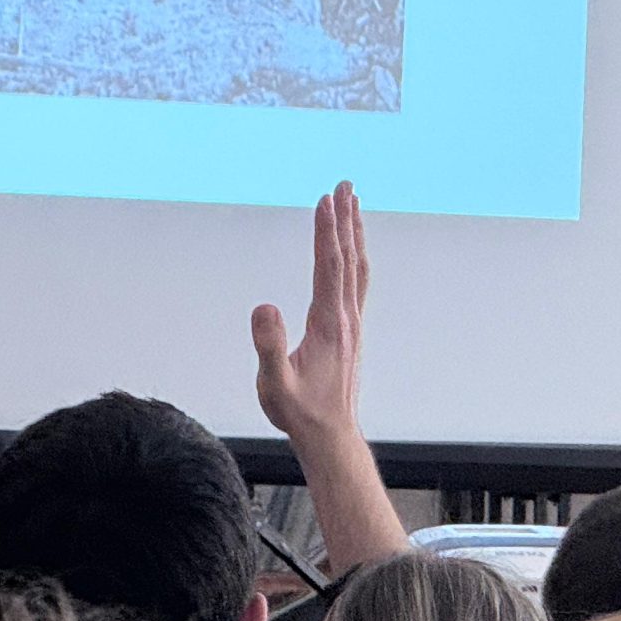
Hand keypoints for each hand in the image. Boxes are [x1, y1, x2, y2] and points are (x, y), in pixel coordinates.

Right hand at [252, 182, 368, 442]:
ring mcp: (351, 323)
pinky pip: (357, 283)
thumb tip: (263, 306)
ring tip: (353, 204)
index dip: (327, 231)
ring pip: (357, 267)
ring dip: (354, 233)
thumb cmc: (298, 412)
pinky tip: (351, 252)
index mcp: (328, 323)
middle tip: (344, 185)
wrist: (330, 435)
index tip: (326, 199)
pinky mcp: (350, 331)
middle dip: (345, 219)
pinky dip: (355, 257)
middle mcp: (346, 317)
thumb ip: (269, 346)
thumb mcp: (274, 384)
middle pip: (347, 258)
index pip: (329, 266)